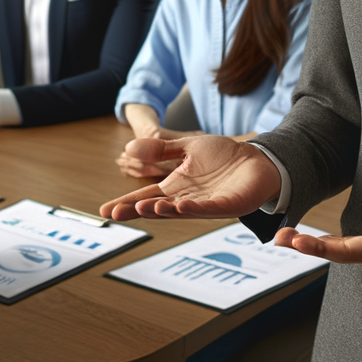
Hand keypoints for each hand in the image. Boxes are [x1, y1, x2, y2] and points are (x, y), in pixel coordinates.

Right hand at [100, 134, 281, 220]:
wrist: (257, 159)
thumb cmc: (223, 156)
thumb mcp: (187, 147)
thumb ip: (161, 149)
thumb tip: (129, 147)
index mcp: (176, 186)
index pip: (145, 196)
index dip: (126, 204)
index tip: (105, 211)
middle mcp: (187, 199)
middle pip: (157, 207)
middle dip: (137, 211)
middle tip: (117, 214)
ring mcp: (206, 205)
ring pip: (179, 210)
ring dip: (162, 210)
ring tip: (145, 208)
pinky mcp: (227, 205)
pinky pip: (208, 209)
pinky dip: (194, 208)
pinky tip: (181, 206)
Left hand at [275, 154, 361, 274]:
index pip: (349, 249)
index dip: (321, 247)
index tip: (297, 243)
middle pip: (339, 254)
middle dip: (308, 248)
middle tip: (279, 239)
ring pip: (343, 255)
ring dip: (316, 248)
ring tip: (287, 239)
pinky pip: (351, 253)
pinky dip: (330, 248)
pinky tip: (316, 242)